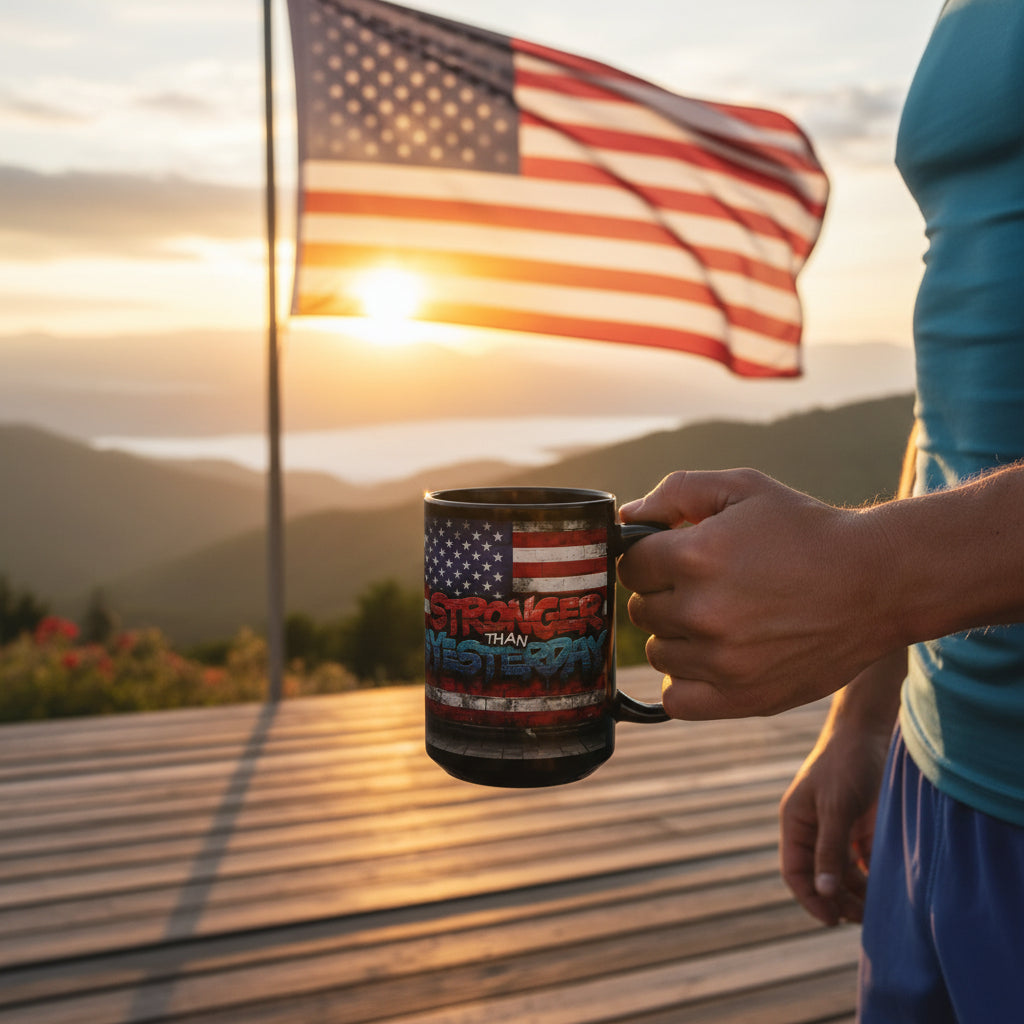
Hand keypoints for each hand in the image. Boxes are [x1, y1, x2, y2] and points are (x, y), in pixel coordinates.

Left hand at [618, 469, 898, 718]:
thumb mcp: (744, 488)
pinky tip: (712, 657)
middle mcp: (703, 611)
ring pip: (659, 652)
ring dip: (678, 637)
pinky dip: (687, 681)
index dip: (651, 558)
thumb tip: (628, 518)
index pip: (630, 566)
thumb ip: (677, 492)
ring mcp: (722, 660)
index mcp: (695, 555)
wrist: (877, 582)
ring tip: (719, 619)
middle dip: (665, 594)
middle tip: (706, 586)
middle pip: (642, 610)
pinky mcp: (742, 697)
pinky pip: (675, 699)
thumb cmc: (806, 530)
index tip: (676, 558)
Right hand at [778, 653, 902, 924]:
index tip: (832, 920)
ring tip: (879, 909)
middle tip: (863, 920)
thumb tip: (824, 892)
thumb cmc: (845, 763)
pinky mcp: (860, 826)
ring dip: (857, 892)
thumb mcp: (836, 808)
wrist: (872, 731)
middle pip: (821, 877)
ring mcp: (837, 828)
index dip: (810, 898)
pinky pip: (863, 861)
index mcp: (796, 822)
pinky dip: (872, 877)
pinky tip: (886, 889)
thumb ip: (830, 850)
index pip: (795, 871)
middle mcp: (814, 829)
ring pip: (844, 873)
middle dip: (838, 899)